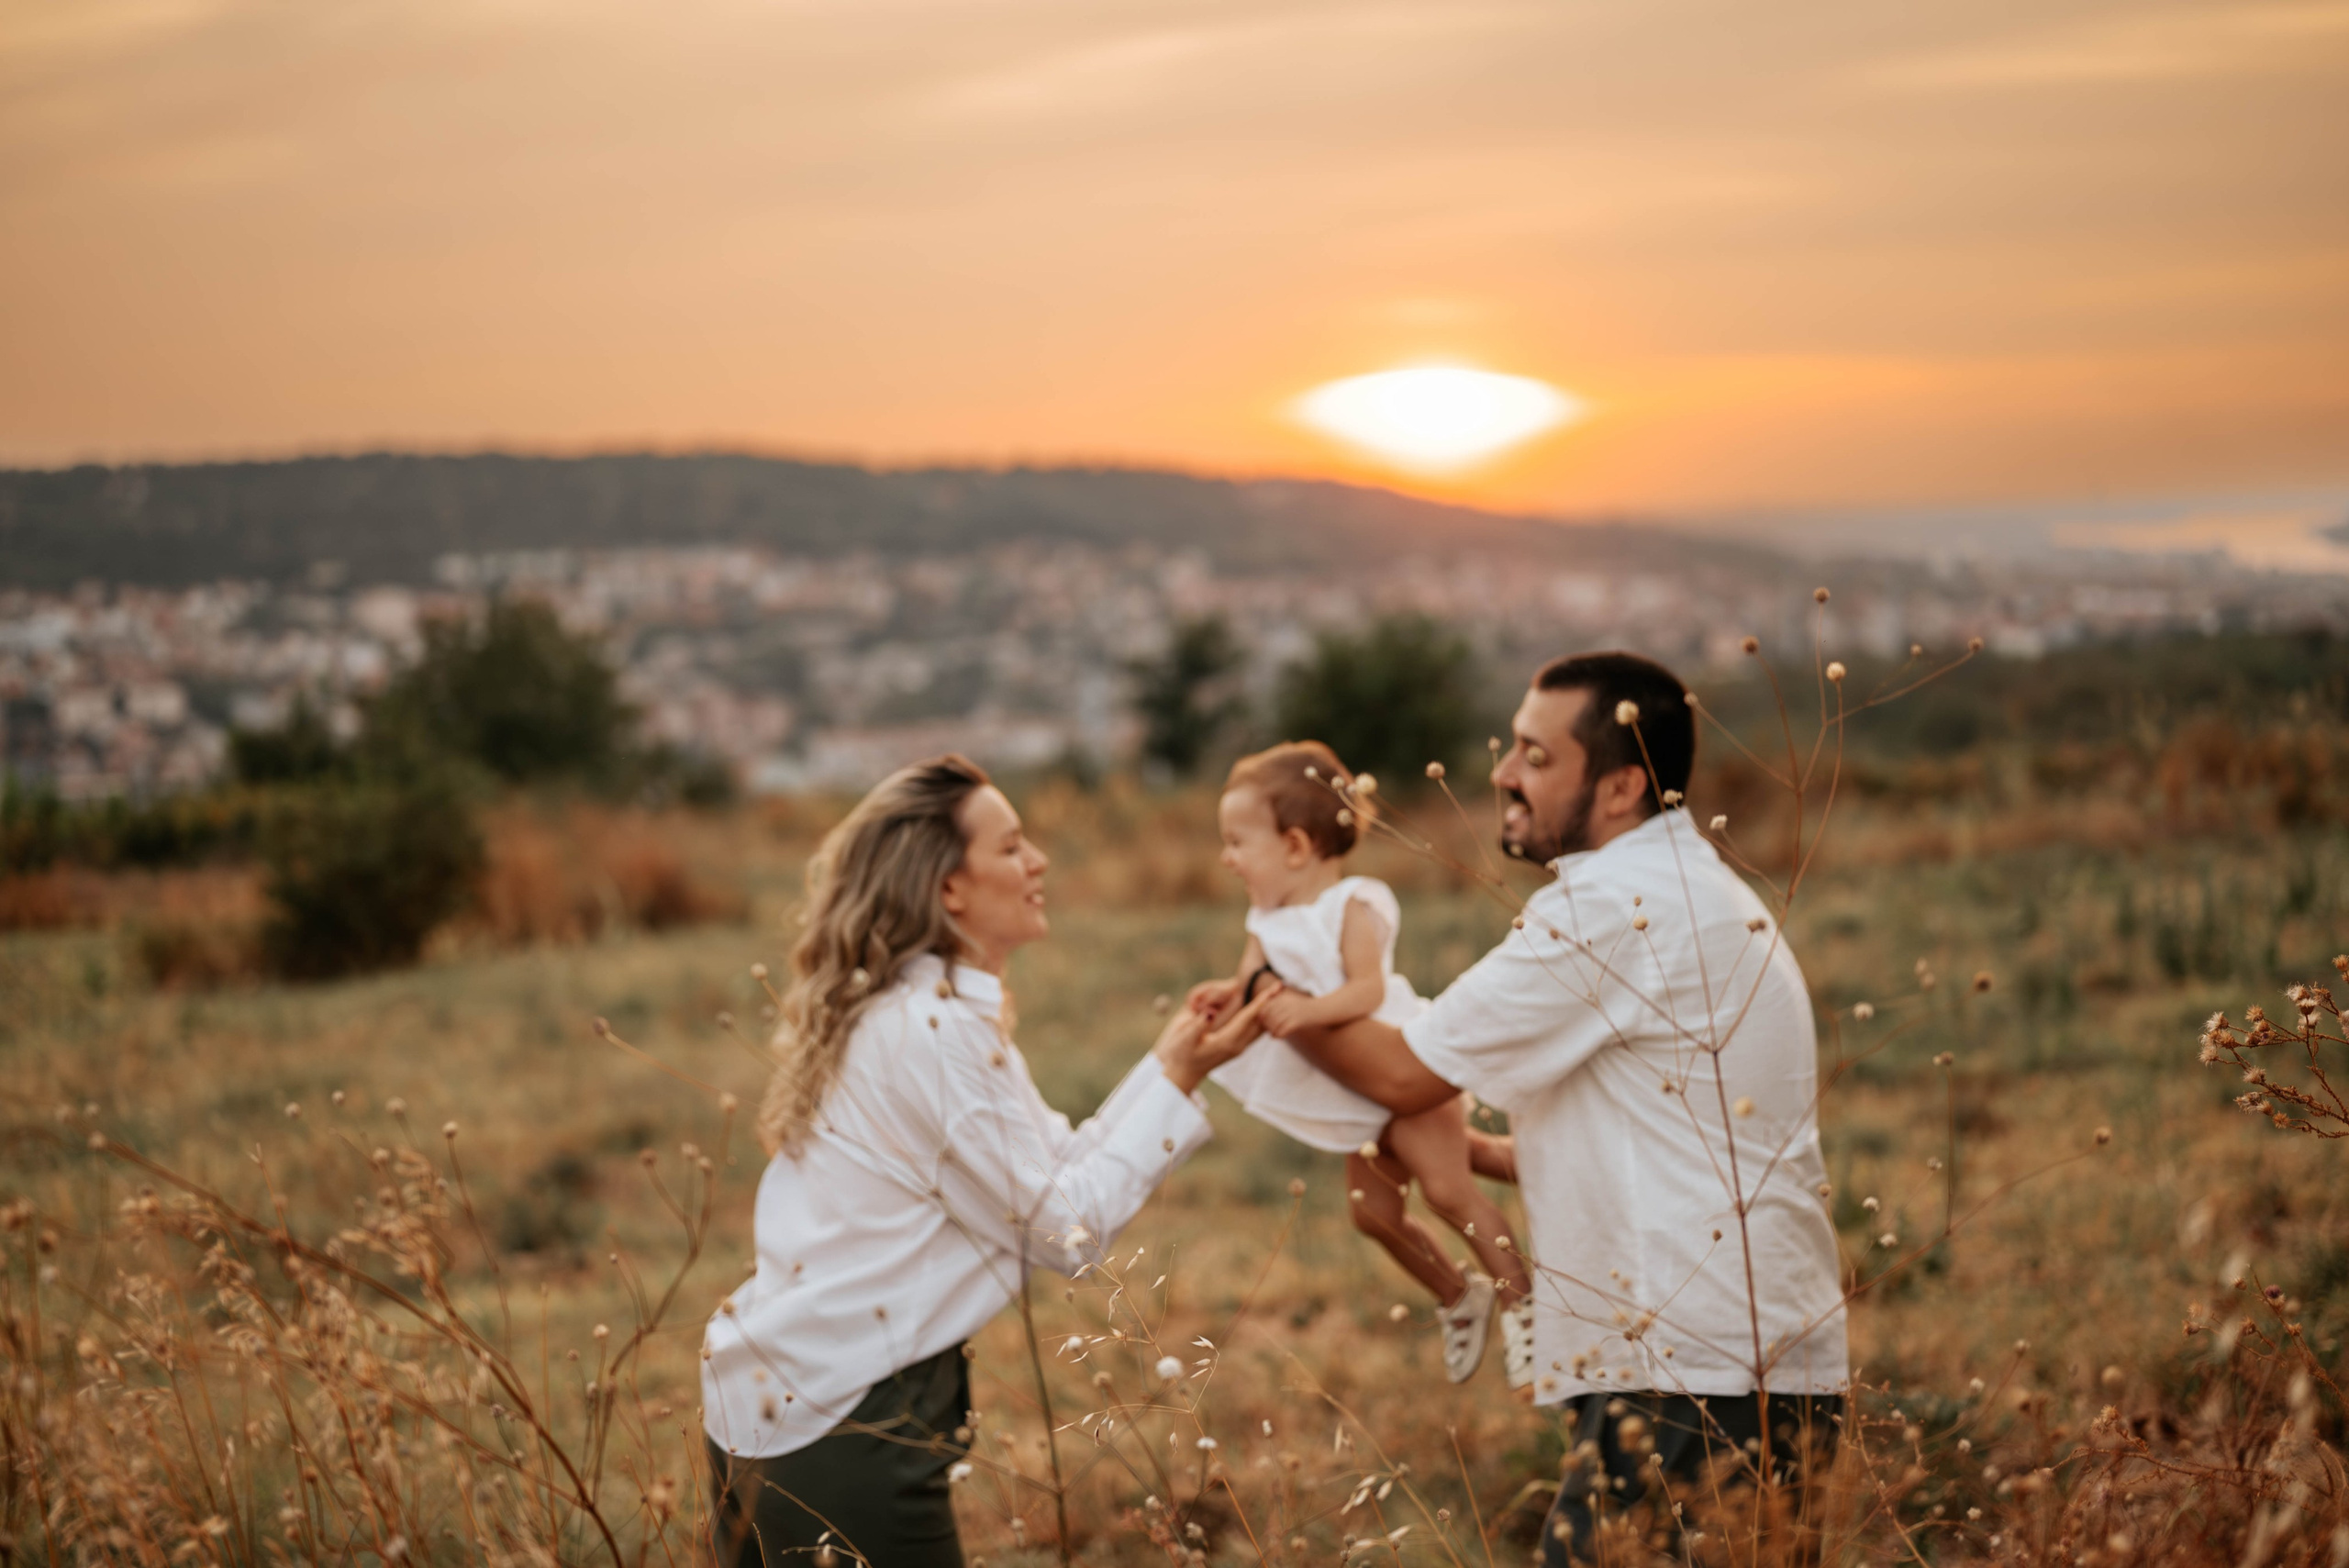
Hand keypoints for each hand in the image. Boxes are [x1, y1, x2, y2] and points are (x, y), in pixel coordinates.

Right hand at [1154, 983, 1280, 1093]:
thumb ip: (1198, 1024)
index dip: (1263, 1000)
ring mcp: (1238, 1048)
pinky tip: (1261, 1008)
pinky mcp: (1236, 1047)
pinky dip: (1260, 1018)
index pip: (1250, 1017)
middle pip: (1261, 1021)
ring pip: (1260, 1027)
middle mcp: (1237, 1045)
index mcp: (1227, 1041)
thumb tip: (1210, 1011)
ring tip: (1275, 993)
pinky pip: (1254, 1031)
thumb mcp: (1184, 1038)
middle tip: (1280, 985)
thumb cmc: (1180, 1054)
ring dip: (1267, 1011)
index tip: (1276, 987)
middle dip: (1270, 1003)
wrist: (1181, 1074)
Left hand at [1257, 989, 1318, 1039]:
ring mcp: (1292, 1012)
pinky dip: (1279, 1035)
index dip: (1263, 1015)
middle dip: (1267, 1024)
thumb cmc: (1310, 1007)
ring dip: (1272, 1031)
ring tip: (1273, 1036)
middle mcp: (1287, 1003)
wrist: (1326, 1009)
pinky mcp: (1298, 1021)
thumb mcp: (1295, 1002)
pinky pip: (1283, 1030)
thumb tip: (1270, 1013)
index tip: (1263, 1022)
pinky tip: (1279, 1037)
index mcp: (1285, 997)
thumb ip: (1283, 1005)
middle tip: (1267, 1031)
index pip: (1267, 1006)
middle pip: (1269, 1015)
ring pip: (1275, 1023)